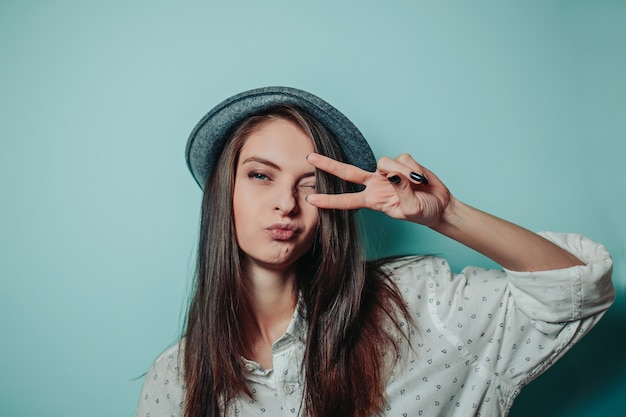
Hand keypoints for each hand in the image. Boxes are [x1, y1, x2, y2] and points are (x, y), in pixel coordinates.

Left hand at [306, 153, 450, 226]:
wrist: (440, 206)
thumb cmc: (422, 212)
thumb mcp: (411, 209)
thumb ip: (400, 191)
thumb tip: (392, 173)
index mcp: (373, 200)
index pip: (346, 200)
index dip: (329, 200)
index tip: (311, 200)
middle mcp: (375, 184)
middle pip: (348, 172)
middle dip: (329, 165)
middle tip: (309, 158)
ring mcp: (387, 172)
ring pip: (385, 162)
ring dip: (402, 172)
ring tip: (417, 183)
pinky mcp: (402, 162)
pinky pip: (403, 159)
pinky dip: (413, 168)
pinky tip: (420, 178)